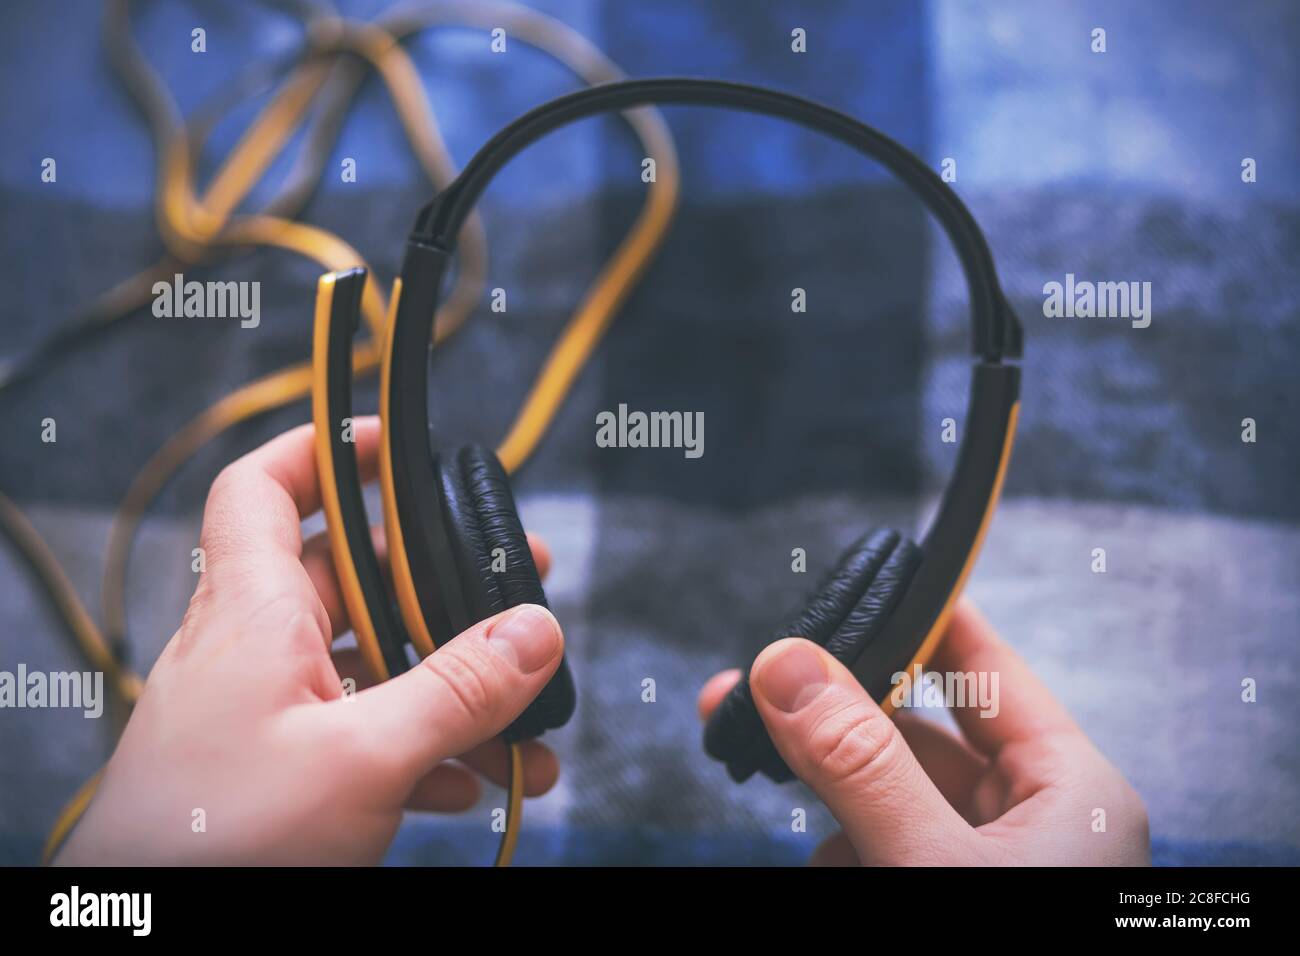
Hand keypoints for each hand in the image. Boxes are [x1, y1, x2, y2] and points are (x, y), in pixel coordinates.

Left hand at [56, 418, 564, 864]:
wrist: (149, 941)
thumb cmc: (219, 847)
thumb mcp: (362, 760)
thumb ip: (456, 692)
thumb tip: (535, 631)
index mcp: (253, 612)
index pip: (265, 488)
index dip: (323, 450)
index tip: (392, 446)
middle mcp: (253, 649)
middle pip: (348, 580)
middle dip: (437, 590)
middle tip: (513, 597)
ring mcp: (263, 713)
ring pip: (367, 669)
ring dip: (446, 692)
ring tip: (520, 727)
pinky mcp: (275, 771)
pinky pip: (359, 734)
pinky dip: (419, 749)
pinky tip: (469, 783)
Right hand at [698, 600, 1148, 864]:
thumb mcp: (928, 866)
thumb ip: (858, 760)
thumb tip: (786, 661)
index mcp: (1070, 786)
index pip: (984, 663)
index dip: (916, 619)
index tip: (839, 591)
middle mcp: (1033, 820)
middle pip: (917, 730)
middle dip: (835, 726)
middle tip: (751, 701)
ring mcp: (983, 866)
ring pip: (884, 794)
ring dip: (832, 811)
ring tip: (813, 837)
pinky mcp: (938, 893)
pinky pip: (875, 850)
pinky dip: (841, 856)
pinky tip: (833, 872)